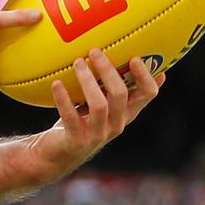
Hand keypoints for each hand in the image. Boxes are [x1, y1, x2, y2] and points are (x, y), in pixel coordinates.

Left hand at [24, 50, 164, 183]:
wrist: (56, 153)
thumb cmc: (79, 120)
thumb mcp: (98, 102)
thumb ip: (108, 85)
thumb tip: (118, 52)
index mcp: (126, 112)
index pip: (147, 95)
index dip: (146, 77)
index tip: (136, 57)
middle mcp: (116, 124)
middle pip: (121, 94)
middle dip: (108, 71)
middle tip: (94, 51)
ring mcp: (98, 134)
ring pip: (99, 105)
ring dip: (87, 81)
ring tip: (76, 62)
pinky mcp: (77, 140)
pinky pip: (71, 117)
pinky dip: (63, 99)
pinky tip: (56, 84)